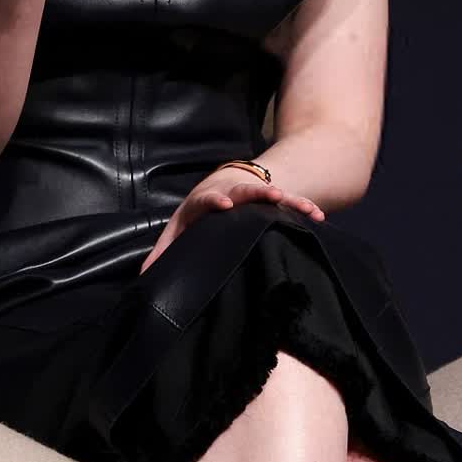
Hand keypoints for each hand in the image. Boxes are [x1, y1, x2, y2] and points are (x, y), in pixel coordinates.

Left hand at [139, 169, 324, 273]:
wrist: (223, 184)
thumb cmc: (198, 215)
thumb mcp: (180, 230)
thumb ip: (165, 251)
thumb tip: (145, 277)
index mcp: (205, 201)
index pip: (208, 198)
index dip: (215, 200)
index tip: (222, 205)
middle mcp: (230, 194)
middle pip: (242, 190)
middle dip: (254, 192)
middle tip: (269, 195)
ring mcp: (253, 196)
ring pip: (268, 193)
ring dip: (282, 197)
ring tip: (296, 203)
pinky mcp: (272, 201)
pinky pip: (288, 203)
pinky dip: (301, 207)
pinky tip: (316, 216)